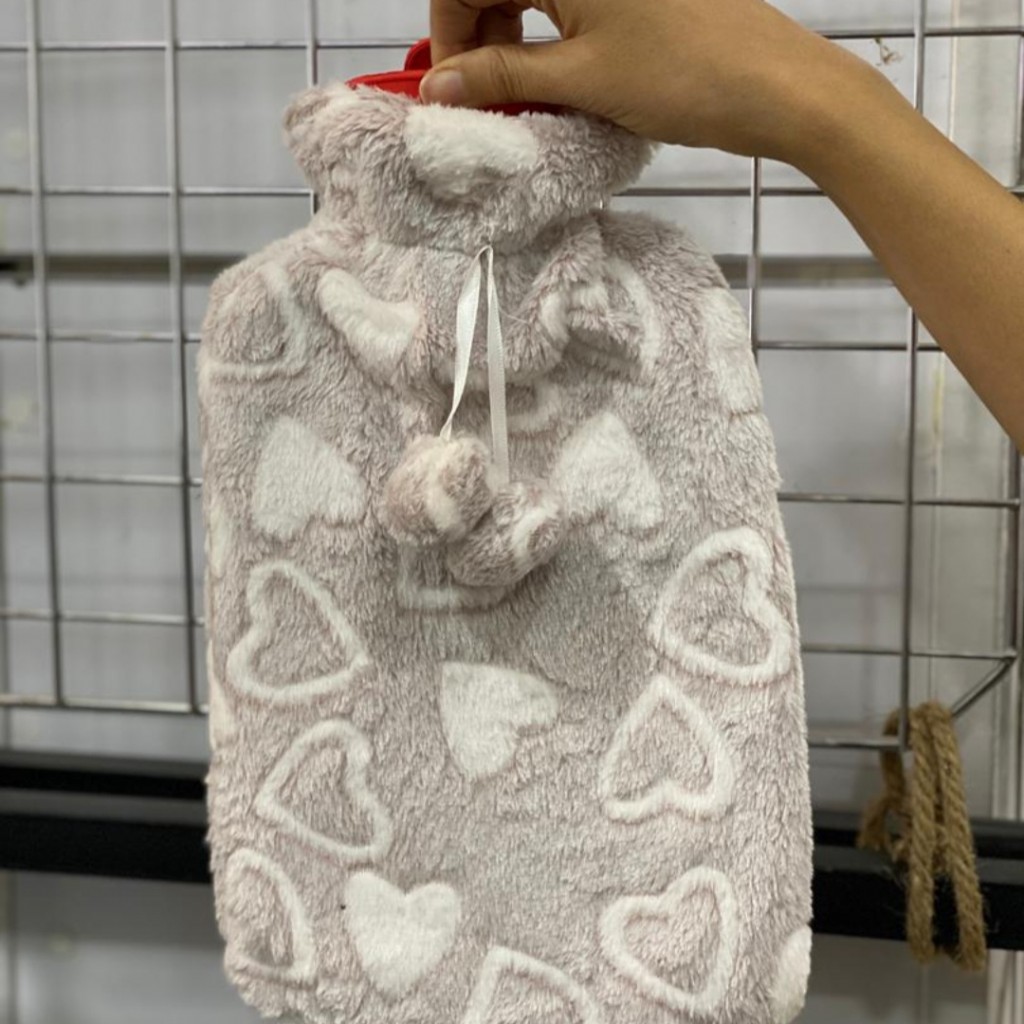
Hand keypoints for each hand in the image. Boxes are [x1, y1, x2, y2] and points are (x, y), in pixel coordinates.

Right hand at [423, 0, 888, 168]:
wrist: (777, 86)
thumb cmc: (682, 76)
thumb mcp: (581, 79)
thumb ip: (502, 76)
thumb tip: (438, 87)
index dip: (449, 32)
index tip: (449, 88)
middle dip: (477, 35)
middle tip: (482, 98)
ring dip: (510, 39)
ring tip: (519, 95)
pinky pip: (567, 3)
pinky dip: (548, 38)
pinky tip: (552, 78)